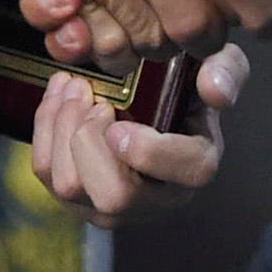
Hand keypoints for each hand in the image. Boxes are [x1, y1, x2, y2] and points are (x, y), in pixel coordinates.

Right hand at [0, 0, 271, 61]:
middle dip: (209, 33)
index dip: (256, 1)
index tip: (266, 11)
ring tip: (168, 28)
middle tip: (215, 27)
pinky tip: (109, 22)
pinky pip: (91, 39)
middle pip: (192, 22)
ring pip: (144, 39)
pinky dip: (104, 43)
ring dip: (159, 42)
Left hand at [31, 44, 249, 227]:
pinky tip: (61, 96)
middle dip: (92, 141)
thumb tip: (215, 89)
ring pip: (70, 187)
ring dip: (62, 129)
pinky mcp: (76, 195)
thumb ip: (225, 71)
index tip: (121, 117)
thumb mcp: (218, 66)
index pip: (180, 177)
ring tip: (75, 88)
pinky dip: (45, 127)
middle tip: (95, 98)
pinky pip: (46, 171)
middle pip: (114, 196)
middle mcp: (154, 199)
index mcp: (194, 167)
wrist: (151, 99)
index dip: (147, 151)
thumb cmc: (185, 86)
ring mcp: (110, 205)